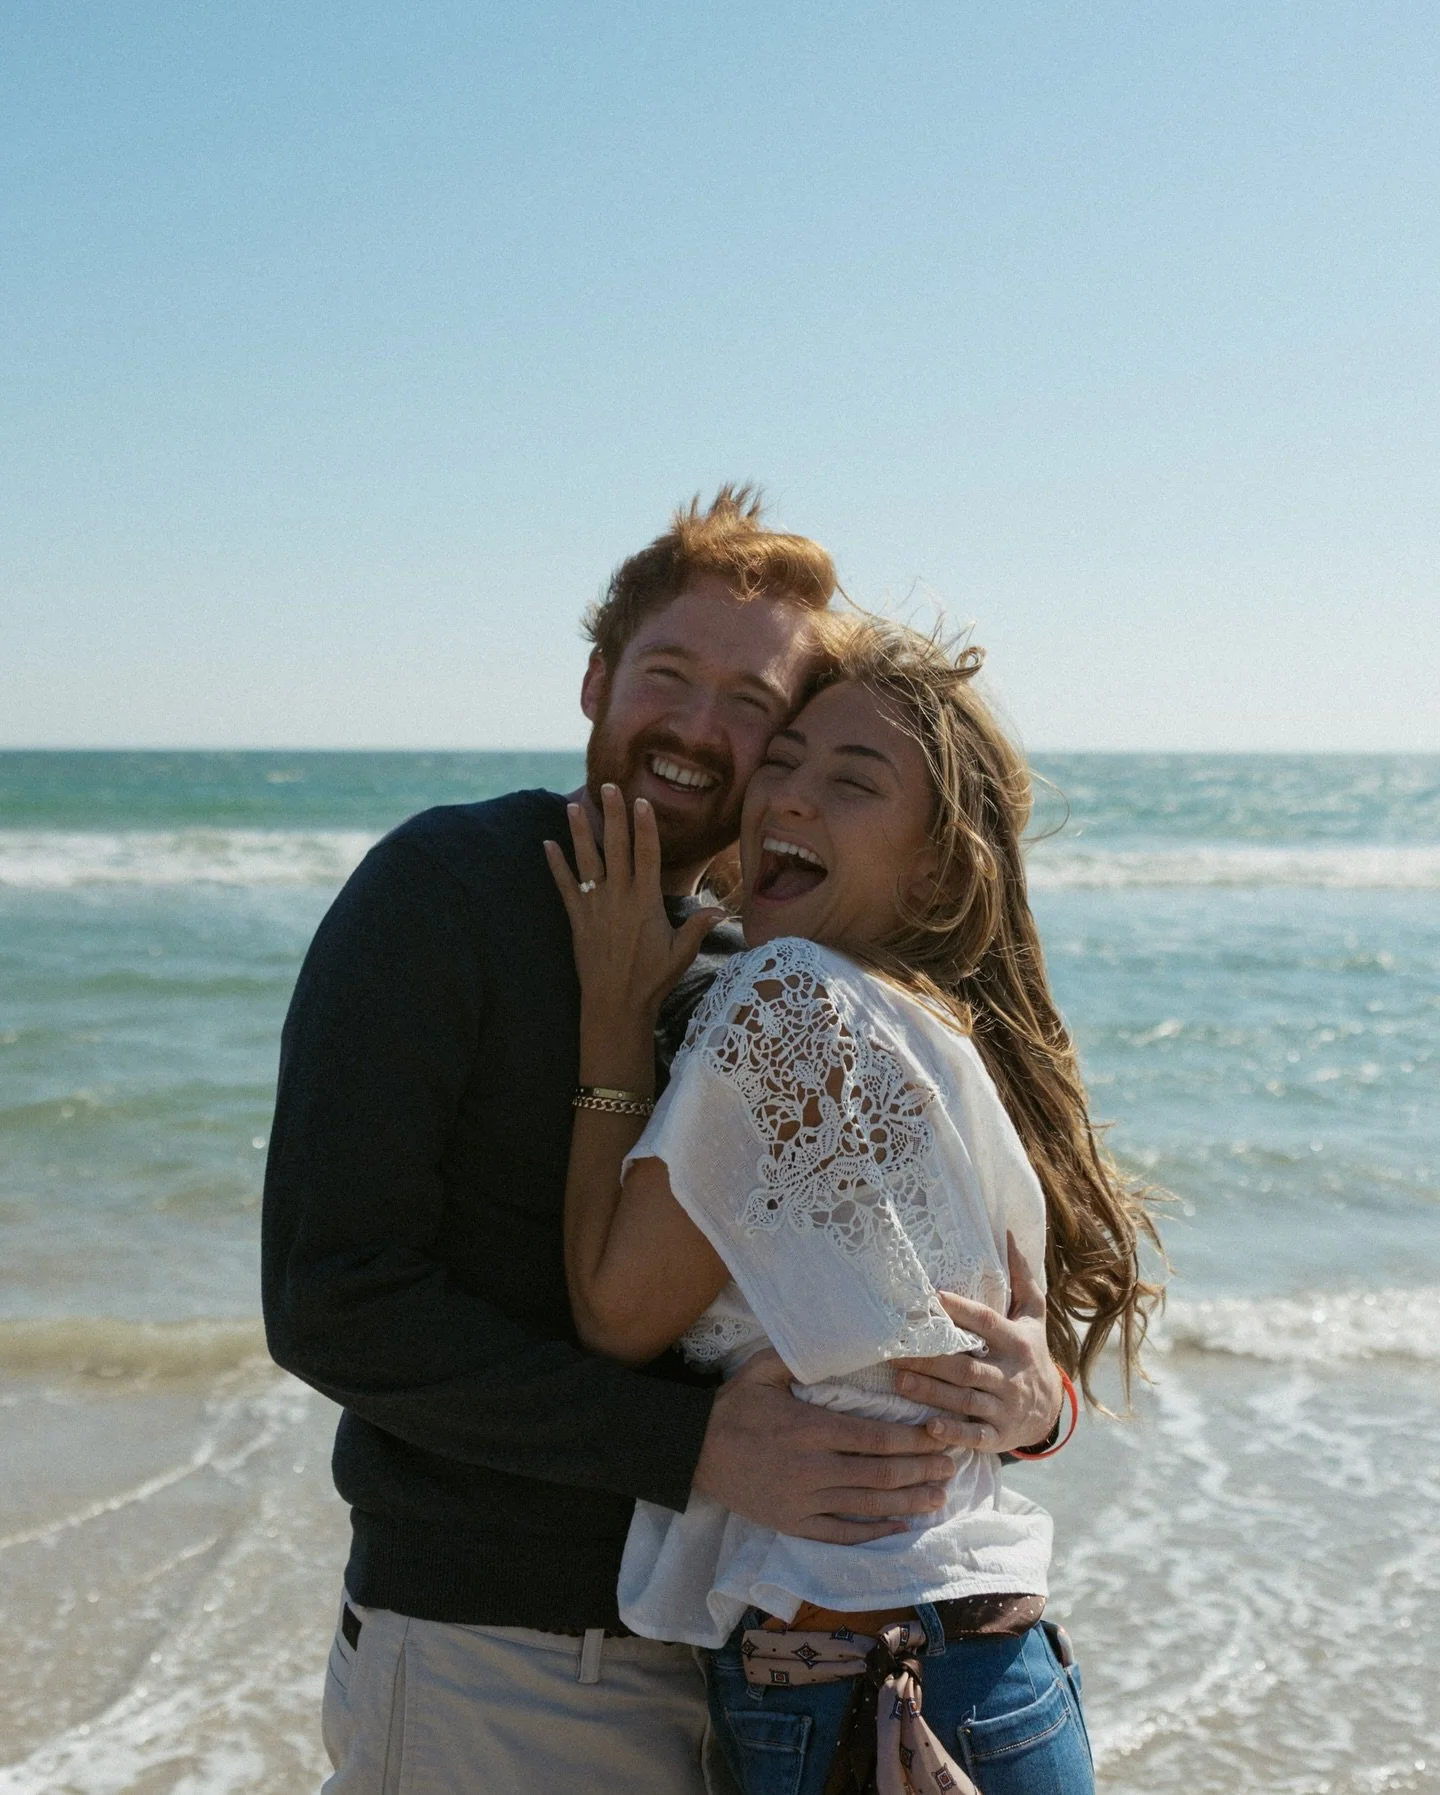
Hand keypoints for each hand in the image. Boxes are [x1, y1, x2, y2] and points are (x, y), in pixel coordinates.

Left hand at [544, 784, 723, 1024]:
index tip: (641, 802)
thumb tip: (720, 911)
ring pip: (587, 861)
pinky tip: (546, 844)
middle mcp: (619, 898)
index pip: (647, 855)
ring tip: (574, 805)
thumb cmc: (652, 980)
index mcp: (646, 902)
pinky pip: (564, 887)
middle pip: (617, 848)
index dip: (644, 826)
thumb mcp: (681, 954)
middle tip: (608, 786)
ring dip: (580, 832)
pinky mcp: (577, 919)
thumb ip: (697, 929)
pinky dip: (555, 866)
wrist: (615, 1004)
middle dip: (613, 816)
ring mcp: (596, 907)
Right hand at [692, 1350, 957, 1544]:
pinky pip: (841, 1533)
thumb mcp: (762, 1370)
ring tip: (939, 1496)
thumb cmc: (732, 1407)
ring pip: (867, 1505)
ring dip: (907, 1500)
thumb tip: (843, 1341)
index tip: (939, 1434)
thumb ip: (802, 1358)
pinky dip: (873, 1531)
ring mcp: (803, 1501)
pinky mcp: (793, 1524)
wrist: (691, 1452)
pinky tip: (899, 1524)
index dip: (912, 1439)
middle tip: (952, 1465)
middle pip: (879, 1473)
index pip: (874, 1437)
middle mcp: (811, 1469)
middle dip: (920, 1469)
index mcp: (809, 1429)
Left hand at [891, 1233, 1061, 1454]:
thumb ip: (1021, 1276)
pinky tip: (929, 1428)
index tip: (932, 1298)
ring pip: (965, 1400)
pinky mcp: (999, 1435)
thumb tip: (1010, 1232)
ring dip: (932, 1392)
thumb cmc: (1031, 1351)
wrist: (1052, 1409)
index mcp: (1015, 1342)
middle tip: (896, 1351)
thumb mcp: (1033, 1315)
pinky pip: (976, 1436)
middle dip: (931, 1361)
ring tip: (900, 1381)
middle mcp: (1010, 1374)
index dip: (960, 1310)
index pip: (985, 1323)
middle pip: (967, 1367)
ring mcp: (1005, 1407)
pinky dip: (953, 1433)